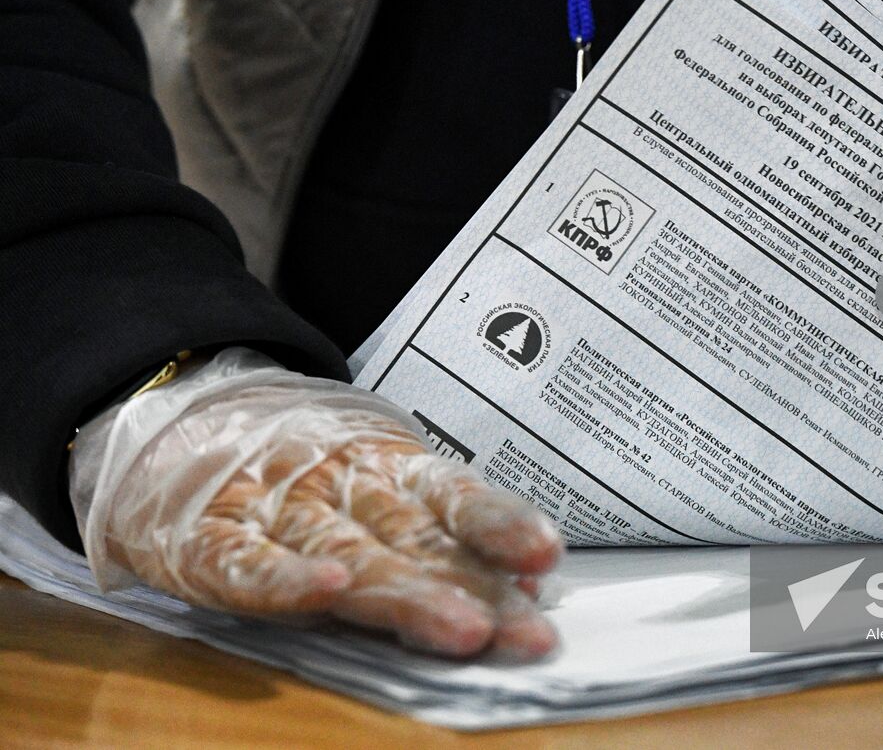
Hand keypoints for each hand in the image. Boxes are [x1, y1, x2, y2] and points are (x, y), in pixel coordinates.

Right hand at [70, 349, 562, 657]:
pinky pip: (246, 561)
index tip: (545, 554)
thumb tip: (528, 587)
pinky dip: (284, 579)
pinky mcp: (204, 537)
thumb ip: (440, 533)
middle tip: (521, 630)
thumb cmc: (295, 464)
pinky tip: (324, 593)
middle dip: (469, 588)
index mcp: (384, 467)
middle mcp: (337, 485)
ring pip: (345, 553)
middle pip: (411, 541)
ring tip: (460, 630)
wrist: (171, 418)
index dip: (498, 523)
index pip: (452, 494)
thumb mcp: (373, 478)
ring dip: (405, 595)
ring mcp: (271, 509)